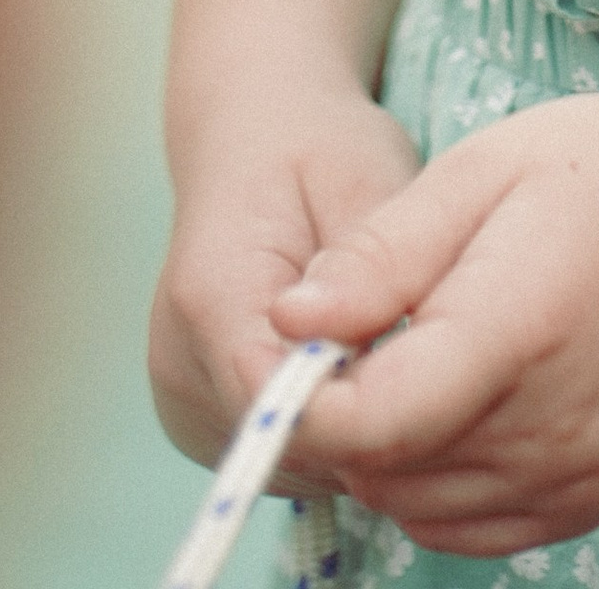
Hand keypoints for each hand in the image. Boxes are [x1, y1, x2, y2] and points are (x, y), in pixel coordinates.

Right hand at [151, 85, 422, 474]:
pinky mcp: (199, 417)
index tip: (420, 379)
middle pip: (284, 448)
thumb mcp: (362, 179)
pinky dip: (326, 426)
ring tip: (385, 348)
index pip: (275, 407)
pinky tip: (354, 366)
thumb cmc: (320, 148)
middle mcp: (177, 362)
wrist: (257, 135)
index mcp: (210, 297)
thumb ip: (368, 272)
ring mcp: (180, 397)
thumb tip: (368, 366)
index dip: (357, 413)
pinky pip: (279, 456)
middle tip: (420, 357)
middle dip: (362, 422)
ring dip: (347, 430)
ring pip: (287, 463)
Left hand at [269, 87, 598, 547]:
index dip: (308, 398)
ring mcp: (576, 477)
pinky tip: (461, 394)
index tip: (300, 343)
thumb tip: (287, 321)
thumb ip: (382, 253)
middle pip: (384, 468)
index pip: (375, 421)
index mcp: (523, 327)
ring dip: (387, 447)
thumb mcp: (484, 168)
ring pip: (413, 505)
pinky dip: (435, 475)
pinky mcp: (587, 504)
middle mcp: (554, 427)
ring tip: (419, 351)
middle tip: (368, 326)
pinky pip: (463, 525)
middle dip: (344, 412)